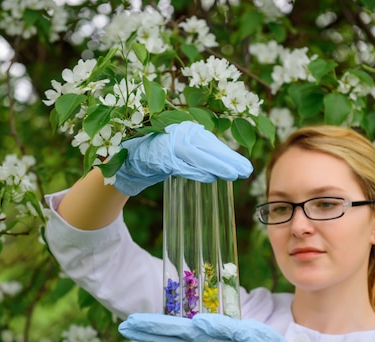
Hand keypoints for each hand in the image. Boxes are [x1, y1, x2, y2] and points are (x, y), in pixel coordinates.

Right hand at [113, 121, 252, 195]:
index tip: (244, 166)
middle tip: (246, 171)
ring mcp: (170, 144)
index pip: (211, 143)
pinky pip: (183, 165)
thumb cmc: (156, 154)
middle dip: (228, 160)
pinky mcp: (161, 156)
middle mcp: (179, 132)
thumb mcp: (179, 152)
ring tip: (234, 175)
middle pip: (209, 148)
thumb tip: (222, 165)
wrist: (127, 158)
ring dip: (217, 166)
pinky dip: (197, 171)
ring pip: (198, 155)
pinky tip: (211, 178)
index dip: (228, 155)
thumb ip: (197, 155)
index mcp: (185, 129)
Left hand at [118, 313, 308, 341]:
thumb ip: (222, 329)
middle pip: (167, 335)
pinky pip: (186, 335)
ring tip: (136, 325)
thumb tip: (196, 323)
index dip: (150, 326)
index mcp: (205, 339)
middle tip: (123, 326)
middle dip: (145, 330)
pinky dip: (170, 331)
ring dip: (154, 330)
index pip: (171, 331)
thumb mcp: (246, 337)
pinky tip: (164, 329)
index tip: (130, 324)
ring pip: (174, 335)